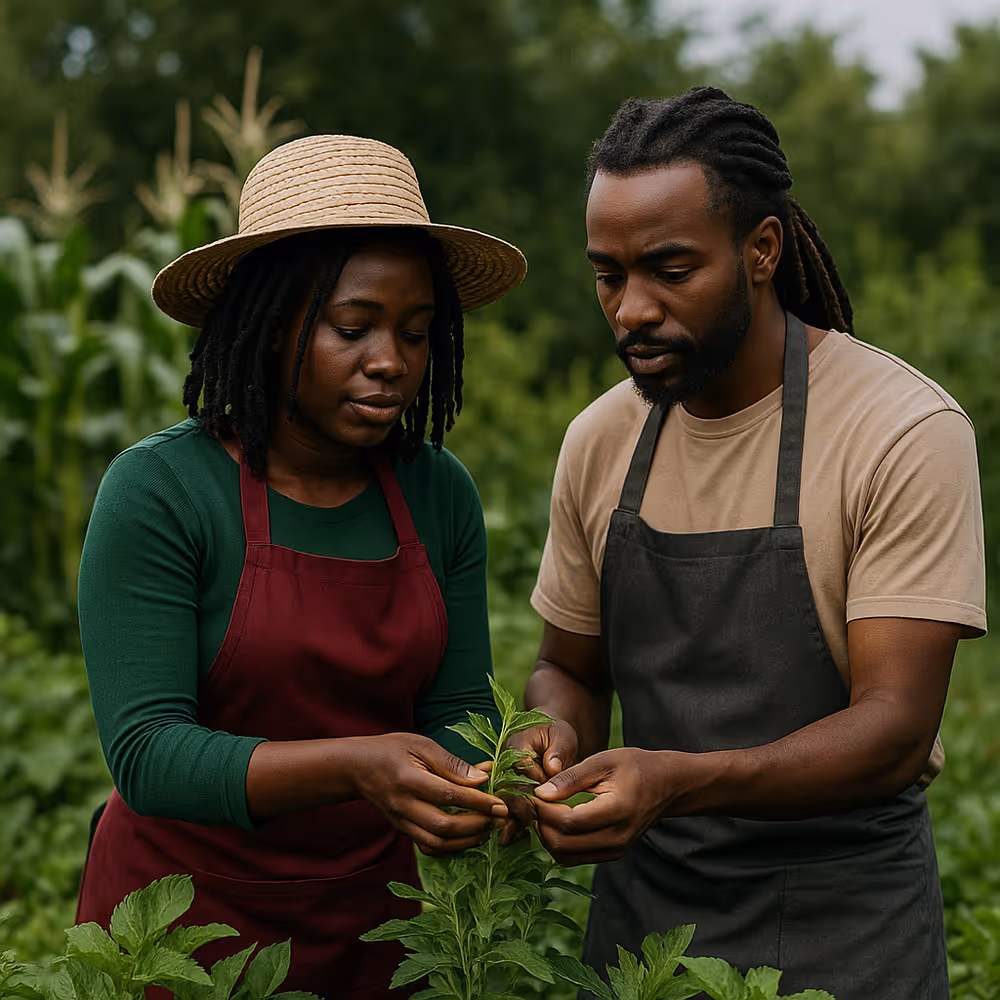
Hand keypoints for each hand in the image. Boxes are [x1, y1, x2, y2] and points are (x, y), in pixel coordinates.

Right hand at [350, 734, 507, 856]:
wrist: (357, 767)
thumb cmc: (392, 750)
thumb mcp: (421, 745)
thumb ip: (452, 763)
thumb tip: (483, 776)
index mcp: (408, 779)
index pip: (449, 795)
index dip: (478, 801)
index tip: (500, 804)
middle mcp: (403, 806)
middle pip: (443, 826)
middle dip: (476, 825)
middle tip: (498, 817)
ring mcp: (401, 822)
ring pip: (436, 843)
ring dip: (466, 841)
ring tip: (487, 829)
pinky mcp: (402, 830)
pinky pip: (428, 847)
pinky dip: (450, 848)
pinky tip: (466, 838)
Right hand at [495, 719, 578, 845]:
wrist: (552, 738)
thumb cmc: (558, 735)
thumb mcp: (563, 736)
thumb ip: (558, 750)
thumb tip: (552, 767)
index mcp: (515, 747)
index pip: (518, 771)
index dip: (530, 789)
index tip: (541, 805)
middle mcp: (504, 764)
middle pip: (506, 790)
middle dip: (516, 809)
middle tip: (528, 826)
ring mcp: (504, 778)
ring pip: (504, 803)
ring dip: (509, 820)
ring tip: (510, 839)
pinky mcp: (509, 791)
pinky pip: (508, 809)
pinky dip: (512, 823)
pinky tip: (514, 839)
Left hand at [531, 747, 666, 864]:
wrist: (667, 784)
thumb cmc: (635, 766)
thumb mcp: (603, 761)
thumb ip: (570, 778)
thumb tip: (540, 793)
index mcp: (617, 811)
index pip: (568, 822)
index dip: (543, 811)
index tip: (532, 794)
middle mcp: (617, 837)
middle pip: (563, 845)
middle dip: (541, 825)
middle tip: (534, 804)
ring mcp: (616, 850)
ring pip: (567, 857)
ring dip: (548, 837)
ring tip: (544, 812)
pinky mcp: (613, 854)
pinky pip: (577, 858)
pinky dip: (561, 844)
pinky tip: (558, 821)